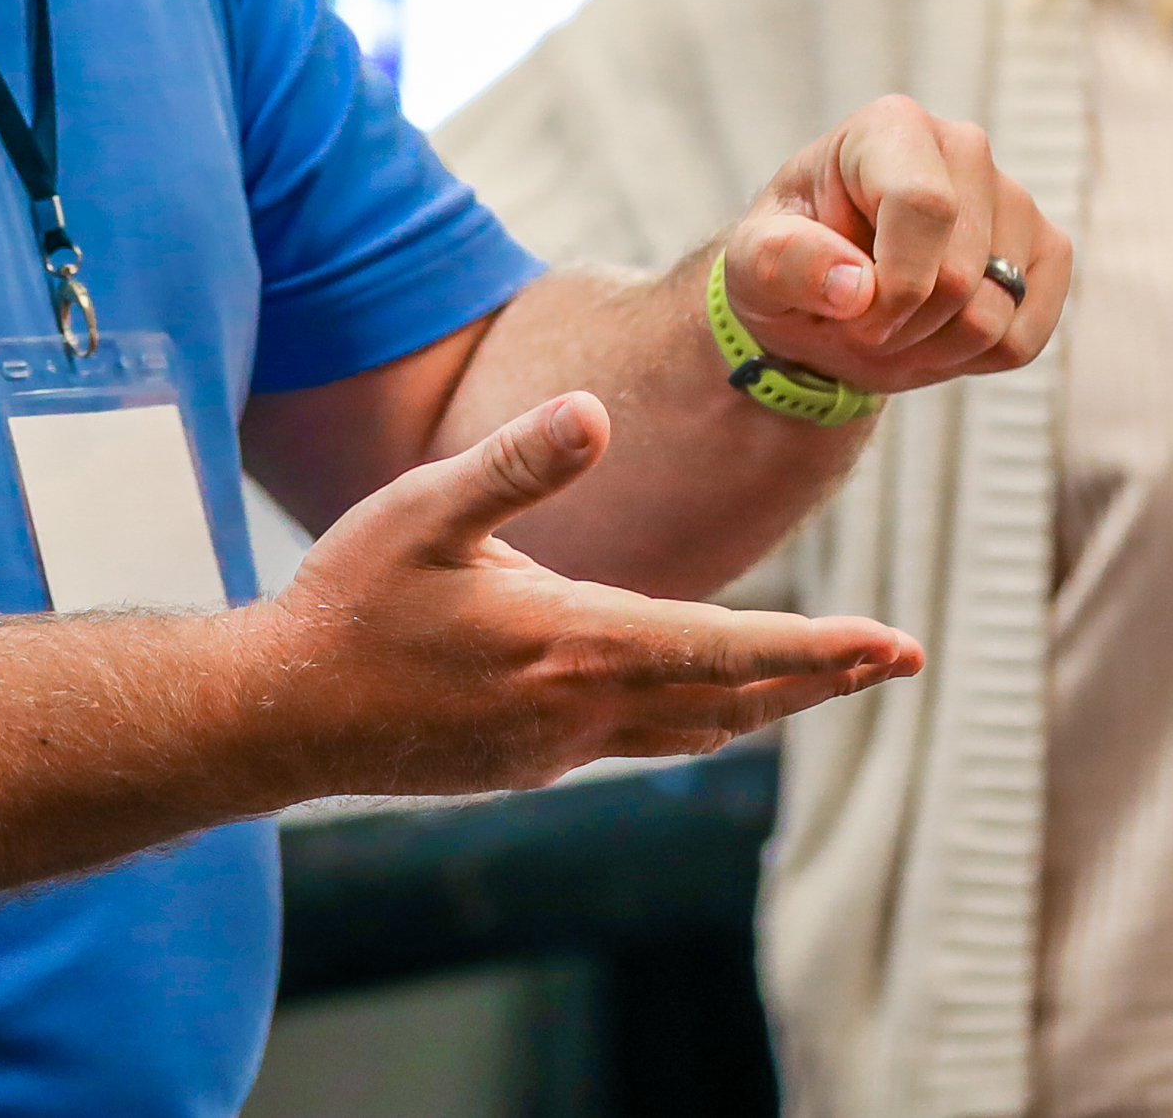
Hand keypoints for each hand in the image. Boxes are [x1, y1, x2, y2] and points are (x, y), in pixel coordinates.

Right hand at [242, 392, 919, 799]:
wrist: (276, 716)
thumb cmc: (347, 600)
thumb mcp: (423, 510)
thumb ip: (516, 462)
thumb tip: (597, 410)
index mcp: (571, 642)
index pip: (727, 649)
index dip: (820, 649)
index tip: (895, 647)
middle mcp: (581, 710)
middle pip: (733, 700)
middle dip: (819, 677)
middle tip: (896, 661)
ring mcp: (556, 748)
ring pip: (690, 729)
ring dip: (762, 700)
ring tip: (822, 675)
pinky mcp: (528, 762)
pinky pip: (635, 737)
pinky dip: (691, 711)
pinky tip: (697, 691)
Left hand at [717, 94, 1068, 394]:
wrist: (826, 296)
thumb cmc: (789, 262)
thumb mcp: (750, 265)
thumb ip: (780, 263)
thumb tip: (855, 288)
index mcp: (891, 127)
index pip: (925, 206)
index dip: (892, 285)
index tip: (851, 314)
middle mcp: (965, 148)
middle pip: (961, 274)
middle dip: (904, 325)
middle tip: (863, 321)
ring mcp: (1015, 199)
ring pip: (995, 312)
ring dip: (934, 346)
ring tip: (896, 321)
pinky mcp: (1046, 251)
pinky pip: (1026, 337)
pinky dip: (974, 359)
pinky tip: (937, 329)